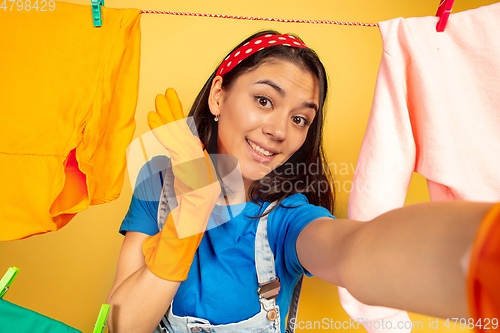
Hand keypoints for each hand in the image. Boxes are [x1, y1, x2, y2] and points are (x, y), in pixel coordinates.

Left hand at [143, 88, 220, 280]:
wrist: (152, 282)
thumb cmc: (149, 255)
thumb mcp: (151, 211)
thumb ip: (157, 187)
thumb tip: (157, 159)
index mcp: (189, 193)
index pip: (184, 154)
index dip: (175, 129)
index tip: (165, 110)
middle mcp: (198, 194)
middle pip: (188, 148)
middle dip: (175, 119)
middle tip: (165, 96)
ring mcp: (200, 199)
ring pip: (187, 154)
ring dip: (170, 127)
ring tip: (157, 107)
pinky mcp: (197, 205)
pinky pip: (184, 169)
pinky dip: (172, 147)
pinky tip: (160, 130)